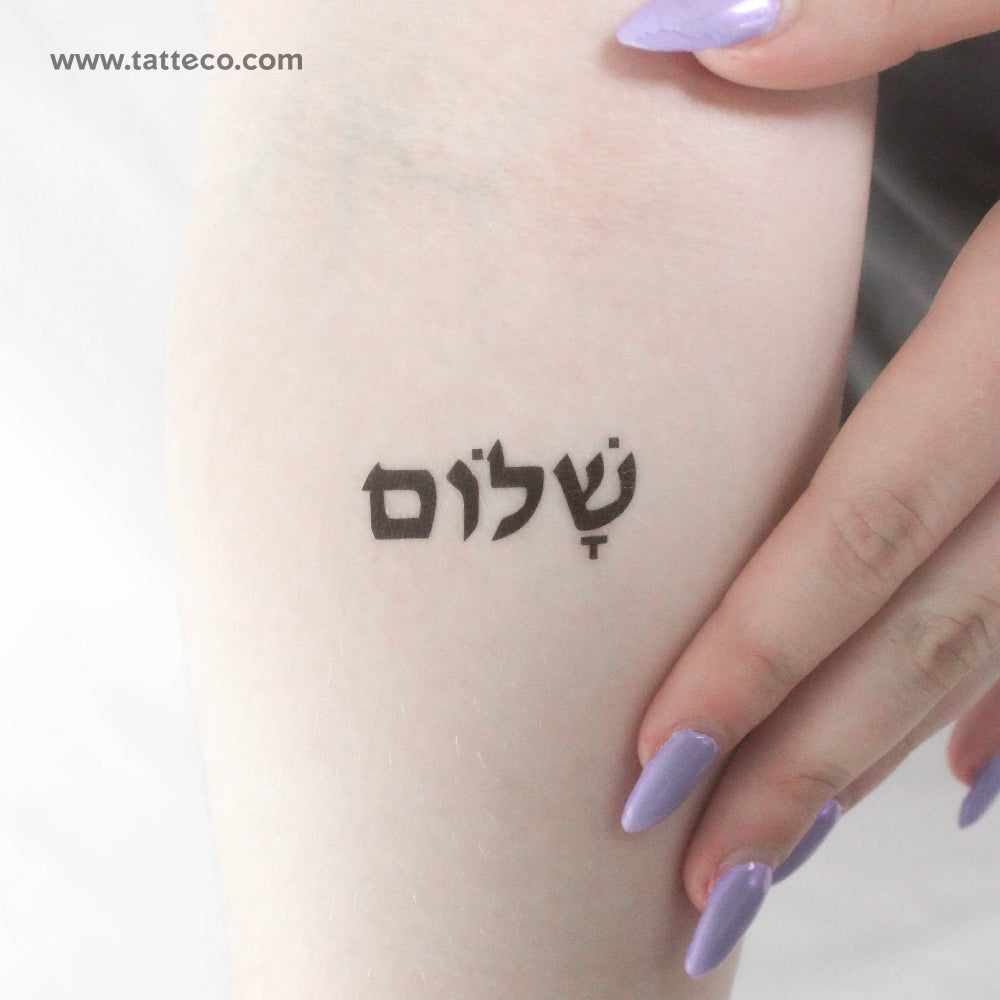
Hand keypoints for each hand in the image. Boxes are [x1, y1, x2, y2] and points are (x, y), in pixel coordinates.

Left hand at [616, 0, 999, 978]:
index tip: (655, 757)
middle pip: (928, 631)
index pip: (867, 520)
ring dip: (886, 766)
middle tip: (693, 875)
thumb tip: (678, 41)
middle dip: (803, 764)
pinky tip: (967, 784)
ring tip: (779, 853)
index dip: (757, 649)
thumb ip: (884, 9)